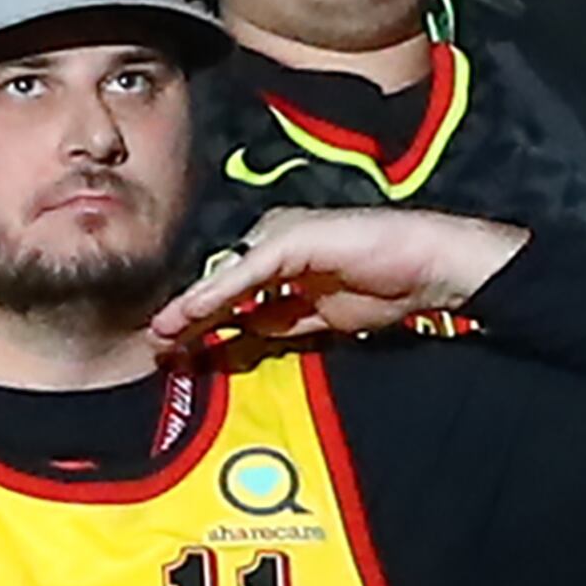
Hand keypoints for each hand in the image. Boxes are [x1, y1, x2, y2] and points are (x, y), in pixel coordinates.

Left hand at [153, 206, 528, 347]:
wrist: (430, 265)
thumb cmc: (388, 287)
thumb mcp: (319, 318)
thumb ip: (279, 322)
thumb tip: (240, 335)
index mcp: (285, 257)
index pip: (233, 290)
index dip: (202, 320)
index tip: (174, 349)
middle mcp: (277, 241)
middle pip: (222, 281)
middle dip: (189, 315)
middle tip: (156, 346)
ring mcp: (284, 235)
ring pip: (227, 276)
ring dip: (192, 307)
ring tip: (161, 334)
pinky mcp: (292, 238)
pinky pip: (246, 272)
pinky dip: (216, 295)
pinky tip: (191, 315)